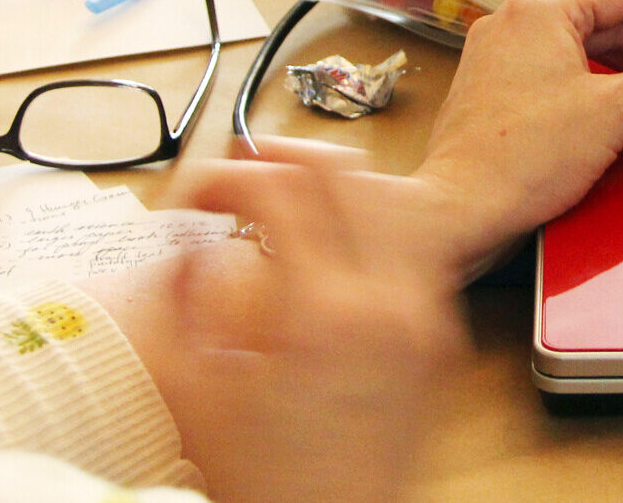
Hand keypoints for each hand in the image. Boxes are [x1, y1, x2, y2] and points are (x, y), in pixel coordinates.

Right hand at [89, 140, 465, 502]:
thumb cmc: (267, 479)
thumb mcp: (191, 386)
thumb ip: (179, 293)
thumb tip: (183, 236)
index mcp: (321, 309)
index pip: (277, 185)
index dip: (224, 174)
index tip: (197, 195)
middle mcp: (389, 301)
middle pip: (346, 168)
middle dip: (284, 153)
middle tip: (245, 168)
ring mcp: (427, 316)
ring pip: (387, 203)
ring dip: (331, 191)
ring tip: (284, 209)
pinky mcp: (443, 338)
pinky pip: (410, 254)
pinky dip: (366, 237)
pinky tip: (325, 262)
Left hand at [409, 0, 622, 277]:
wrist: (459, 210)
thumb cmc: (532, 156)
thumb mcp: (614, 112)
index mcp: (542, 8)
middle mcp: (516, 20)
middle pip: (603, 17)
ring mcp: (499, 54)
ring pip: (581, 47)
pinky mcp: (493, 88)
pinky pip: (557, 72)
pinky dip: (596, 87)